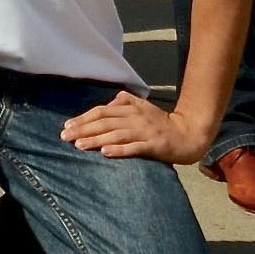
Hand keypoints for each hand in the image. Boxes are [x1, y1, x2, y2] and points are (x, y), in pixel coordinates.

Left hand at [62, 91, 216, 163]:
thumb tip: (110, 100)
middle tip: (65, 137)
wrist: (189, 134)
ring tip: (79, 145)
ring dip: (96, 140)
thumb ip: (126, 102)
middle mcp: (136, 118)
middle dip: (83, 129)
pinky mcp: (154, 145)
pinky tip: (105, 153)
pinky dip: (119, 150)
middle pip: (105, 122)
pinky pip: (134, 148)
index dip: (83, 118)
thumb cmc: (161, 123)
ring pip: (116, 134)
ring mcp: (145, 131)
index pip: (102, 111)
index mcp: (131, 108)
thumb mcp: (143, 108)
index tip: (67, 126)